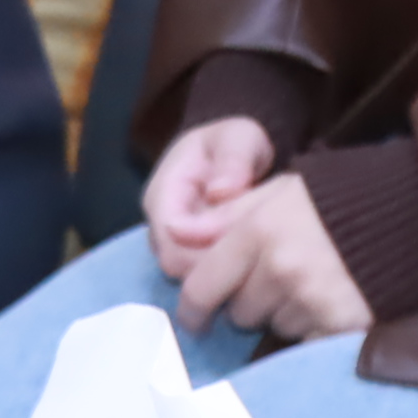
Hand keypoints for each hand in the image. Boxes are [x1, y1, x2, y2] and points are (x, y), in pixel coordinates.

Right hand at [144, 118, 277, 278]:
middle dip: (216, 264)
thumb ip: (233, 160)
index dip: (205, 247)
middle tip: (257, 254)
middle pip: (176, 264)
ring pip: (188, 276)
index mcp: (163, 192)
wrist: (237, 155)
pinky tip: (250, 264)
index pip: (171, 237)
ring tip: (257, 257)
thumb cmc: (236, 144)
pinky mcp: (189, 256)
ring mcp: (172, 243)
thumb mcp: (240, 139)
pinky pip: (202, 278)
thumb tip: (221, 192)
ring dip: (222, 273)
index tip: (244, 241)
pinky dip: (227, 275)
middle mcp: (160, 224)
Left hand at [173, 175, 370, 340]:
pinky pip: (305, 342)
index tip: (196, 317)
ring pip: (274, 327)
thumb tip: (175, 234)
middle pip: (239, 312)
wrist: (413, 212)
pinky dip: (314, 329)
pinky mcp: (341, 325)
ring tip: (316, 283)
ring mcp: (312, 300)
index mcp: (259, 231)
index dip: (194, 307)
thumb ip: (226, 215)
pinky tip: (332, 302)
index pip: (202, 287)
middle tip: (282, 276)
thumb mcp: (280, 190)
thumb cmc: (340, 197)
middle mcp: (280, 269)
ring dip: (286, 313)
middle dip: (251, 299)